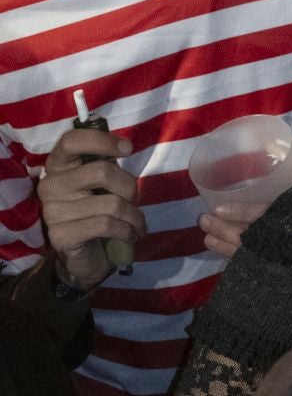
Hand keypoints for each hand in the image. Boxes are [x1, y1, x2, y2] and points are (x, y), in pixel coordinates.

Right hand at [38, 126, 145, 291]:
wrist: (83, 255)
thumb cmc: (96, 209)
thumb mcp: (100, 182)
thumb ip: (106, 164)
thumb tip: (125, 147)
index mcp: (58, 165)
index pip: (71, 141)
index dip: (102, 140)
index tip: (127, 149)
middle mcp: (50, 186)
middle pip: (101, 171)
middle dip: (129, 186)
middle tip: (135, 200)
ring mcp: (52, 212)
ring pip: (111, 203)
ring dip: (134, 215)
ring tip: (137, 223)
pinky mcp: (61, 237)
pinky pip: (106, 225)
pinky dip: (127, 231)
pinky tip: (131, 235)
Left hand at [201, 142, 291, 258]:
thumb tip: (267, 141)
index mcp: (291, 210)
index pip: (261, 213)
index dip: (239, 213)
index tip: (218, 208)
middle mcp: (284, 234)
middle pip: (248, 236)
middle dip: (223, 229)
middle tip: (204, 220)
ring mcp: (281, 253)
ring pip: (247, 254)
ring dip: (224, 246)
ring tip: (207, 239)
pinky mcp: (280, 265)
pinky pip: (255, 266)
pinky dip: (238, 261)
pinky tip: (227, 255)